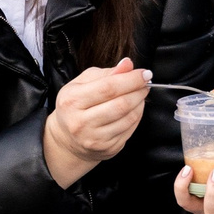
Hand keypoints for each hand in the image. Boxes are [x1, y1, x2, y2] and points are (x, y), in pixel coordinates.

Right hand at [44, 59, 149, 187]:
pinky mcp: (107, 148)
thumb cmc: (76, 106)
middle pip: (121, 104)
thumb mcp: (82, 83)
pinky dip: (137, 116)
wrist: (68, 140)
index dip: (131, 79)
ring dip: (140, 103)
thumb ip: (106, 73)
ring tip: (140, 94)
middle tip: (145, 83)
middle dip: (139, 91)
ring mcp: (95, 138)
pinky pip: (130, 129)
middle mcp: (81, 122)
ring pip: (128, 117)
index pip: (108, 87)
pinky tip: (134, 108)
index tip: (144, 73)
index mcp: (72, 100)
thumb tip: (128, 64)